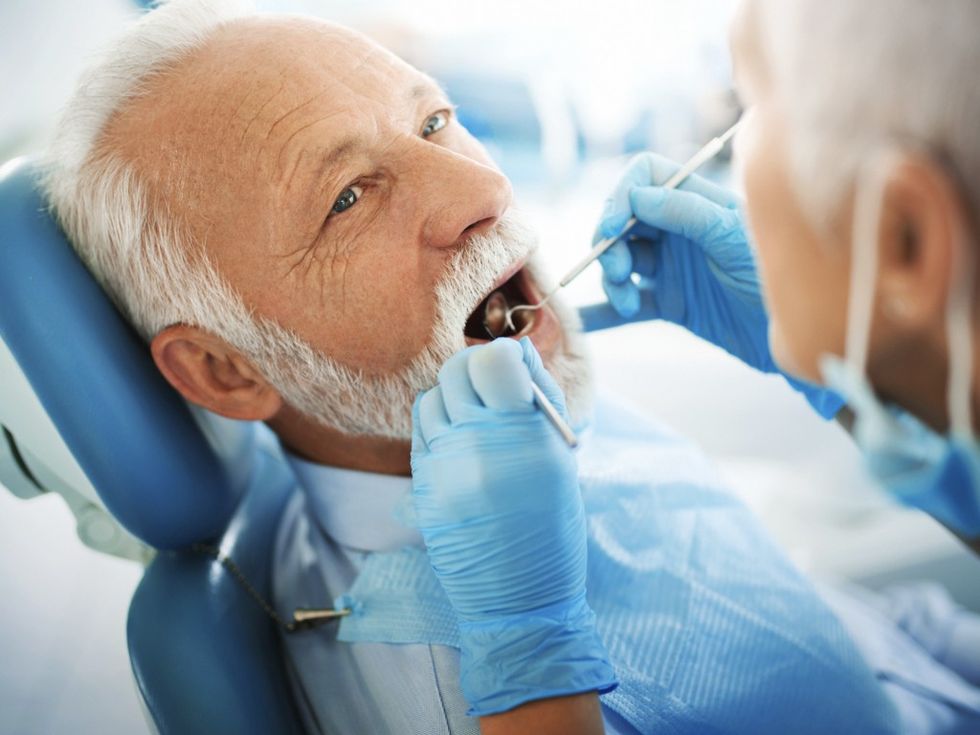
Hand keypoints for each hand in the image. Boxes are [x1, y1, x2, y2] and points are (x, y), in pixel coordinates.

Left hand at [411, 337, 616, 715]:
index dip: (502, 356)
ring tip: (478, 420)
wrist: (518, 598)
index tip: (513, 368)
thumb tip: (517, 350)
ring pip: (432, 398)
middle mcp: (474, 449)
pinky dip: (439, 424)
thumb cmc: (552, 527)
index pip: (490, 362)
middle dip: (476, 369)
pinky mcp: (420, 486)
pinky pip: (421, 431)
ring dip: (454, 396)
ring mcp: (441, 468)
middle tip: (495, 387)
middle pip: (455, 371)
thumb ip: (540, 398)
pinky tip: (461, 443)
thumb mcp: (561, 458)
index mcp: (521, 440)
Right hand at [592, 152, 772, 366]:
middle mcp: (681, 230)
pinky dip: (604, 312)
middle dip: (611, 244)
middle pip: (625, 222)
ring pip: (622, 261)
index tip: (612, 228)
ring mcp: (674, 267)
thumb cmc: (779, 277)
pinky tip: (583, 322)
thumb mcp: (734, 239)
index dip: (620, 196)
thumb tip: (637, 195)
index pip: (645, 176)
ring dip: (612, 279)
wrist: (802, 336)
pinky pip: (628, 303)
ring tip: (627, 301)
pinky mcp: (672, 303)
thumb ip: (688, 214)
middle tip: (619, 273)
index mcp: (699, 203)